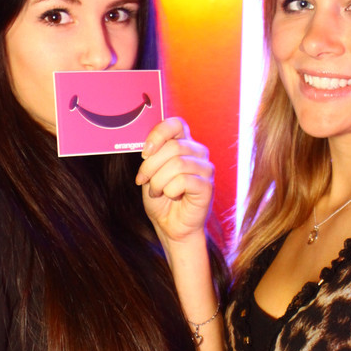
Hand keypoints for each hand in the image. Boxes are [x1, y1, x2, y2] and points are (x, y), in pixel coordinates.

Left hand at [136, 117, 213, 244]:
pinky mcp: (207, 186)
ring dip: (158, 181)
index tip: (145, 153)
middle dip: (151, 166)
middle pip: (173, 147)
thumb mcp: (150, 173)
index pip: (176, 124)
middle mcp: (198, 152)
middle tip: (143, 180)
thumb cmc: (161, 198)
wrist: (171, 226)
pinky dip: (170, 190)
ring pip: (177, 164)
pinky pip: (184, 181)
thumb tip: (148, 148)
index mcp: (184, 144)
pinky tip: (171, 196)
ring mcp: (206, 169)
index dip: (158, 134)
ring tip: (156, 191)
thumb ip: (152, 156)